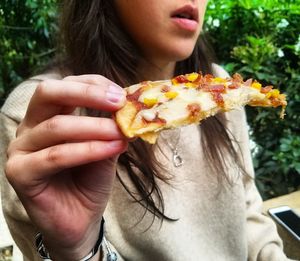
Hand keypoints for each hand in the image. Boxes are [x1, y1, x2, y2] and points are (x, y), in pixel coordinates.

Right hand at [5, 75, 126, 259]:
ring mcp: (21, 149)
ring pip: (56, 126)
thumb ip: (112, 127)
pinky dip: (87, 150)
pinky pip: (55, 155)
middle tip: (118, 102)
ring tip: (121, 132)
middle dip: (87, 93)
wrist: (80, 219)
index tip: (122, 93)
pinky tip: (112, 148)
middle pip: (48, 93)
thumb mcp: (106, 147)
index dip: (93, 84)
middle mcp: (30, 127)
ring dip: (95, 127)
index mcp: (48, 116)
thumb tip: (130, 108)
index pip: (65, 85)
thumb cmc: (91, 180)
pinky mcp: (19, 173)